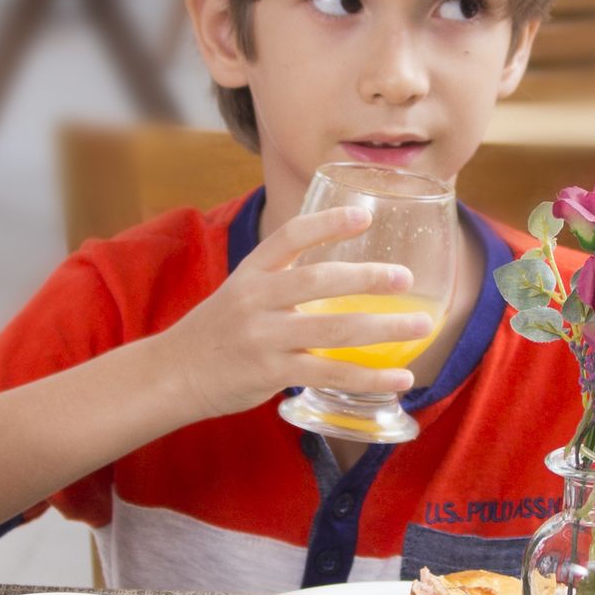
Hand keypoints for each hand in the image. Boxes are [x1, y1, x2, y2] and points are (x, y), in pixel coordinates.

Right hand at [151, 201, 433, 417]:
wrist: (172, 374)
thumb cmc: (216, 333)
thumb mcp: (240, 292)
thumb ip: (281, 281)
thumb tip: (339, 276)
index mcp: (251, 273)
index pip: (289, 237)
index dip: (326, 223)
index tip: (363, 216)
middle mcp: (256, 300)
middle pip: (318, 280)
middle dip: (367, 277)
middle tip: (405, 277)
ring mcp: (263, 337)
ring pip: (333, 329)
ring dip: (383, 327)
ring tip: (422, 325)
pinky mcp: (270, 373)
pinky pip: (330, 373)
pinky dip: (369, 376)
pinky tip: (400, 378)